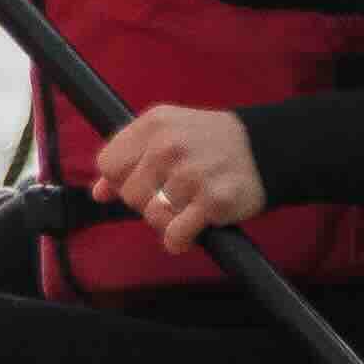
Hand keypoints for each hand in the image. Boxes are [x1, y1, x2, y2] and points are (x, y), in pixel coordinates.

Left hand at [81, 106, 264, 250]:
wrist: (266, 149)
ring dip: (168, 221)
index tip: (145, 181)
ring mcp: (191, 174)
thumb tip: (98, 192)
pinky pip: (175, 235)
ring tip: (187, 207)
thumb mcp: (167, 133)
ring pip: (152, 217)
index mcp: (154, 124)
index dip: (123, 180)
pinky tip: (193, 227)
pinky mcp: (212, 201)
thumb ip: (129, 158)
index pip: (109, 164)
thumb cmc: (210, 143)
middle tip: (173, 195)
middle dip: (147, 202)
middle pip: (129, 194)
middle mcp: (169, 146)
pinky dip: (180, 239)